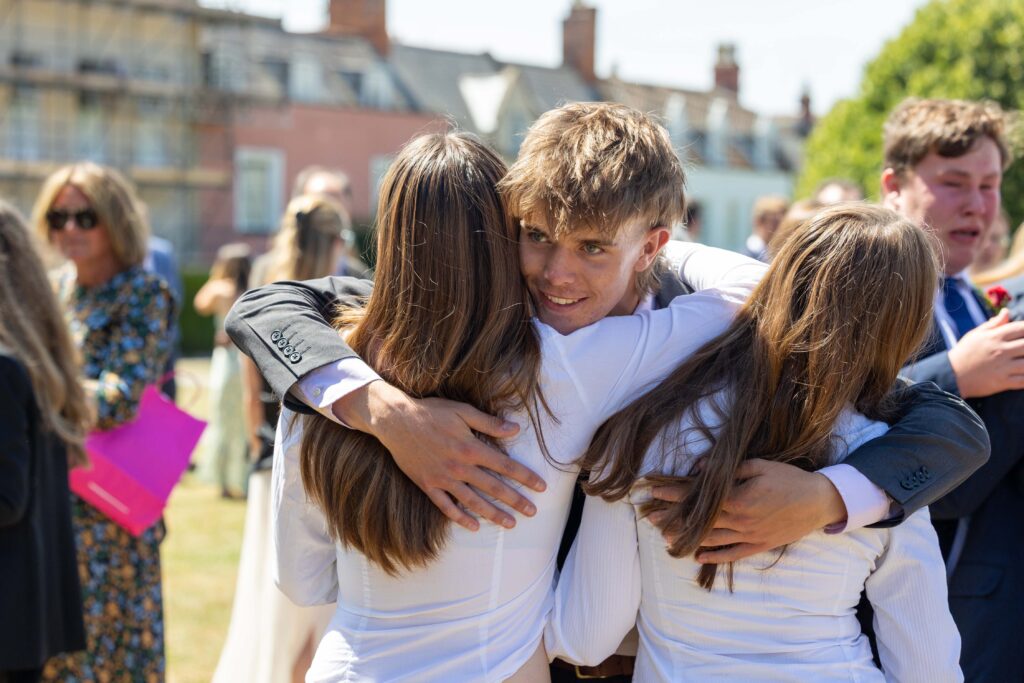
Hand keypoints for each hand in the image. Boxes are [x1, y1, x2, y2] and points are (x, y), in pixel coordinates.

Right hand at [333, 381, 546, 530]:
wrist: (395, 420)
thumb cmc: (431, 412)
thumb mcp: (462, 411)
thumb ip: (489, 423)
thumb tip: (516, 429)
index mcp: (471, 448)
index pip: (505, 466)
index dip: (525, 477)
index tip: (541, 487)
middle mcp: (459, 467)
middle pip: (493, 488)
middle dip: (515, 501)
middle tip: (532, 512)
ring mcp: (443, 479)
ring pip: (473, 502)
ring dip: (493, 514)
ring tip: (510, 524)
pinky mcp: (428, 485)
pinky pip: (446, 506)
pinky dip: (460, 518)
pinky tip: (474, 526)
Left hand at [647, 459, 844, 562]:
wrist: (819, 501)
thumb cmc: (789, 479)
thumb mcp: (759, 465)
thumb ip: (729, 469)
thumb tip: (702, 469)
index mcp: (738, 499)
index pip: (698, 497)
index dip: (675, 494)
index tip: (654, 491)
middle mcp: (740, 520)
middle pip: (700, 520)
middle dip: (673, 517)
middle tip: (651, 517)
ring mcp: (749, 535)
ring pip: (713, 539)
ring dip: (688, 537)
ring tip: (666, 537)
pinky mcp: (759, 545)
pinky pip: (733, 553)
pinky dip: (715, 556)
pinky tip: (698, 556)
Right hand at [947, 308, 1023, 397]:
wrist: (951, 375)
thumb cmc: (964, 352)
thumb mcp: (975, 334)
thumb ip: (993, 324)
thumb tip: (1007, 311)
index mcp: (994, 337)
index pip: (1021, 328)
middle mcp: (1001, 351)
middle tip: (1023, 348)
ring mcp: (1003, 367)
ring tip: (1022, 359)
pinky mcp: (1002, 382)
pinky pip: (1023, 381)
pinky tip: (1023, 373)